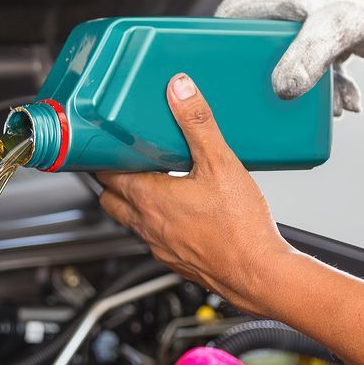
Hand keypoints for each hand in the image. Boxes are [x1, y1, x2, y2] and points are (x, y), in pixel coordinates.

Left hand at [97, 74, 293, 315]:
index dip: (105, 159)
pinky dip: (157, 223)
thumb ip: (197, 123)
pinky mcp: (176, 261)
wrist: (258, 273)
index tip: (108, 146)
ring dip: (134, 203)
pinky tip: (181, 213)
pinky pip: (154, 239)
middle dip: (113, 182)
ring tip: (155, 183)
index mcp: (148, 199)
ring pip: (131, 222)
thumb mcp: (220, 163)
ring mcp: (159, 247)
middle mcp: (147, 226)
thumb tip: (180, 91)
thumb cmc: (239, 228)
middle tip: (127, 162)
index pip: (107, 175)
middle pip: (110, 201)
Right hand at [216, 0, 363, 114]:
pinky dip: (331, 88)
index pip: (233, 15)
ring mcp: (317, 24)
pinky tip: (346, 104)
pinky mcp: (338, 38)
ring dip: (305, 91)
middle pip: (261, 47)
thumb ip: (307, 57)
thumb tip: (283, 89)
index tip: (215, 69)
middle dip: (266, 78)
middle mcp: (297, 8)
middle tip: (269, 99)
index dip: (218, 41)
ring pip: (294, 63)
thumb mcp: (340, 27)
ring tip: (321, 108)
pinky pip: (322, 69)